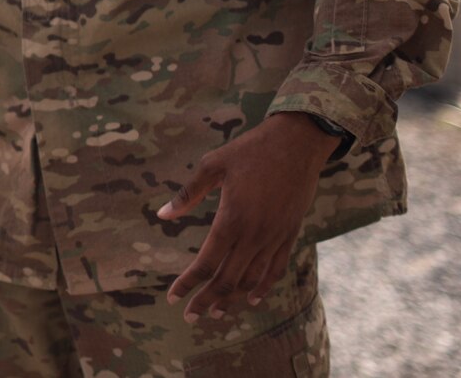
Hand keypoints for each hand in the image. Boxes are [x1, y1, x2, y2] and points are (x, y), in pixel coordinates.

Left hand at [157, 113, 343, 321]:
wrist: (298, 143)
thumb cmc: (250, 150)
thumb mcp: (213, 165)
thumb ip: (188, 194)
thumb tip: (162, 215)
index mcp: (232, 219)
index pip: (206, 263)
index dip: (189, 283)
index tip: (172, 297)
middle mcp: (254, 235)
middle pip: (227, 279)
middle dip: (206, 300)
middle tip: (189, 316)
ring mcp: (275, 237)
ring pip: (251, 279)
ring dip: (232, 298)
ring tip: (216, 312)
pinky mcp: (290, 233)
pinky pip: (276, 268)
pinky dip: (263, 286)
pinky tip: (252, 297)